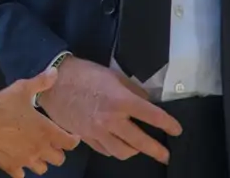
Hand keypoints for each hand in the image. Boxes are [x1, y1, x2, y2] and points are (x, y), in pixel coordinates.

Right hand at [0, 67, 79, 176]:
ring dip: (41, 161)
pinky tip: (17, 161)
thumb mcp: (22, 88)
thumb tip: (55, 71)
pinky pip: (21, 175)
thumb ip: (41, 82)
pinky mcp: (11, 167)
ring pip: (42, 169)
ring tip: (34, 152)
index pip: (69, 143)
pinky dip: (21, 169)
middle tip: (51, 143)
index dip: (73, 140)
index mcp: (46, 131)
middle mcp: (40, 149)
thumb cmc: (3, 105)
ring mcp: (25, 161)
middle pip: (59, 160)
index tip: (72, 137)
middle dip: (57, 152)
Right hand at [36, 57, 181, 164]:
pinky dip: (115, 149)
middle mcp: (111, 120)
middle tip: (165, 155)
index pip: (152, 116)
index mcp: (121, 101)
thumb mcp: (113, 76)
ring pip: (123, 152)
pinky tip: (118, 144)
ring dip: (134, 151)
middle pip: (140, 142)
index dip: (168, 124)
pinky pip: (106, 150)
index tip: (176, 129)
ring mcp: (97, 131)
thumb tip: (146, 102)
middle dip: (156, 150)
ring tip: (139, 148)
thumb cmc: (84, 74)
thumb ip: (132, 91)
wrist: (54, 83)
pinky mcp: (86, 137)